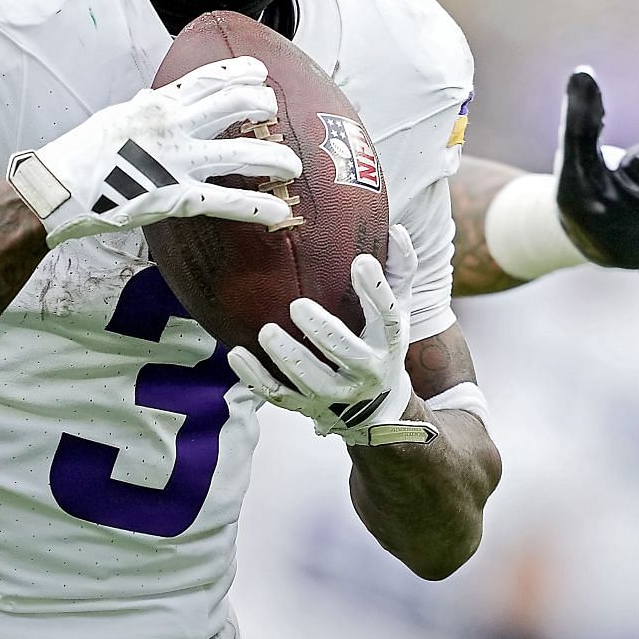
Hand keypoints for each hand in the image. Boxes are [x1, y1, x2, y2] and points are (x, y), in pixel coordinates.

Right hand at [6, 57, 302, 246]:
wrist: (56, 189)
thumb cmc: (80, 154)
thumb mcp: (114, 118)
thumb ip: (141, 108)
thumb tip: (152, 95)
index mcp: (155, 104)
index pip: (206, 79)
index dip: (239, 72)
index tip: (260, 71)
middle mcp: (170, 126)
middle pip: (232, 106)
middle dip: (262, 106)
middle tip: (276, 113)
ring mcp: (174, 161)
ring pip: (238, 153)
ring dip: (273, 158)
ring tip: (292, 165)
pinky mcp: (175, 197)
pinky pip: (226, 201)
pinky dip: (256, 208)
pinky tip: (277, 213)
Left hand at [228, 227, 438, 445]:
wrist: (376, 408)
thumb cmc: (381, 344)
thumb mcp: (399, 310)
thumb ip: (400, 270)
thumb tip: (397, 230)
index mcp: (389, 342)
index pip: (390, 317)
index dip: (377, 290)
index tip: (360, 262)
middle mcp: (366, 371)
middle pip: (348, 354)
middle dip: (324, 332)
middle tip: (297, 306)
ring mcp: (336, 394)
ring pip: (312, 381)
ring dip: (288, 357)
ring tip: (267, 332)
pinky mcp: (307, 405)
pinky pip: (279, 395)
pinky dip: (256, 378)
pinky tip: (238, 354)